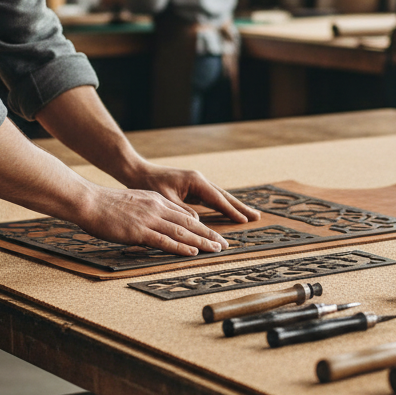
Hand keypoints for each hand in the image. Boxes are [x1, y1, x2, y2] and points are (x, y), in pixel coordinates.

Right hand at [77, 183, 233, 256]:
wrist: (88, 201)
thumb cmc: (106, 205)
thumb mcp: (135, 202)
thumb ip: (150, 211)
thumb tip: (159, 223)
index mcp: (156, 201)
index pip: (185, 215)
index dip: (202, 226)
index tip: (214, 234)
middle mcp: (157, 208)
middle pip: (190, 223)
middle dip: (209, 234)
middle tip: (225, 244)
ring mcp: (149, 220)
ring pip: (182, 232)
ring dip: (202, 242)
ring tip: (217, 249)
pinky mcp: (139, 231)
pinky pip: (165, 241)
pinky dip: (181, 247)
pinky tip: (193, 252)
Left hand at [125, 162, 260, 224]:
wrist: (138, 172)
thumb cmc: (149, 184)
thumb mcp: (166, 199)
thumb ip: (183, 211)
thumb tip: (198, 223)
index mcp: (196, 181)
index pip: (218, 199)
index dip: (231, 211)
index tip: (245, 221)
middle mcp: (199, 180)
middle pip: (225, 196)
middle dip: (240, 207)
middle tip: (257, 216)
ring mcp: (197, 183)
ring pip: (220, 196)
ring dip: (234, 206)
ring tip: (249, 215)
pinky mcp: (192, 188)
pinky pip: (211, 198)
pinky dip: (222, 205)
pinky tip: (228, 211)